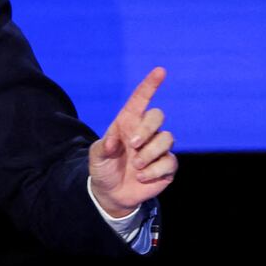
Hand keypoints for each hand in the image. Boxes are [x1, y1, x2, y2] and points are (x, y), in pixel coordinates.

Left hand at [90, 66, 176, 215]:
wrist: (112, 194)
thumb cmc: (104, 169)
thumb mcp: (96, 158)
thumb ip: (102, 147)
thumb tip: (113, 141)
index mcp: (128, 123)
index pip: (141, 99)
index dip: (150, 84)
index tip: (160, 71)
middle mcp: (146, 132)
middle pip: (157, 116)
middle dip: (147, 129)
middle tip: (133, 146)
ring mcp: (158, 149)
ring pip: (167, 138)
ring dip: (149, 154)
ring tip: (136, 167)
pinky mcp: (167, 166)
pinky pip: (170, 161)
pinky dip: (154, 171)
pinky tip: (142, 177)